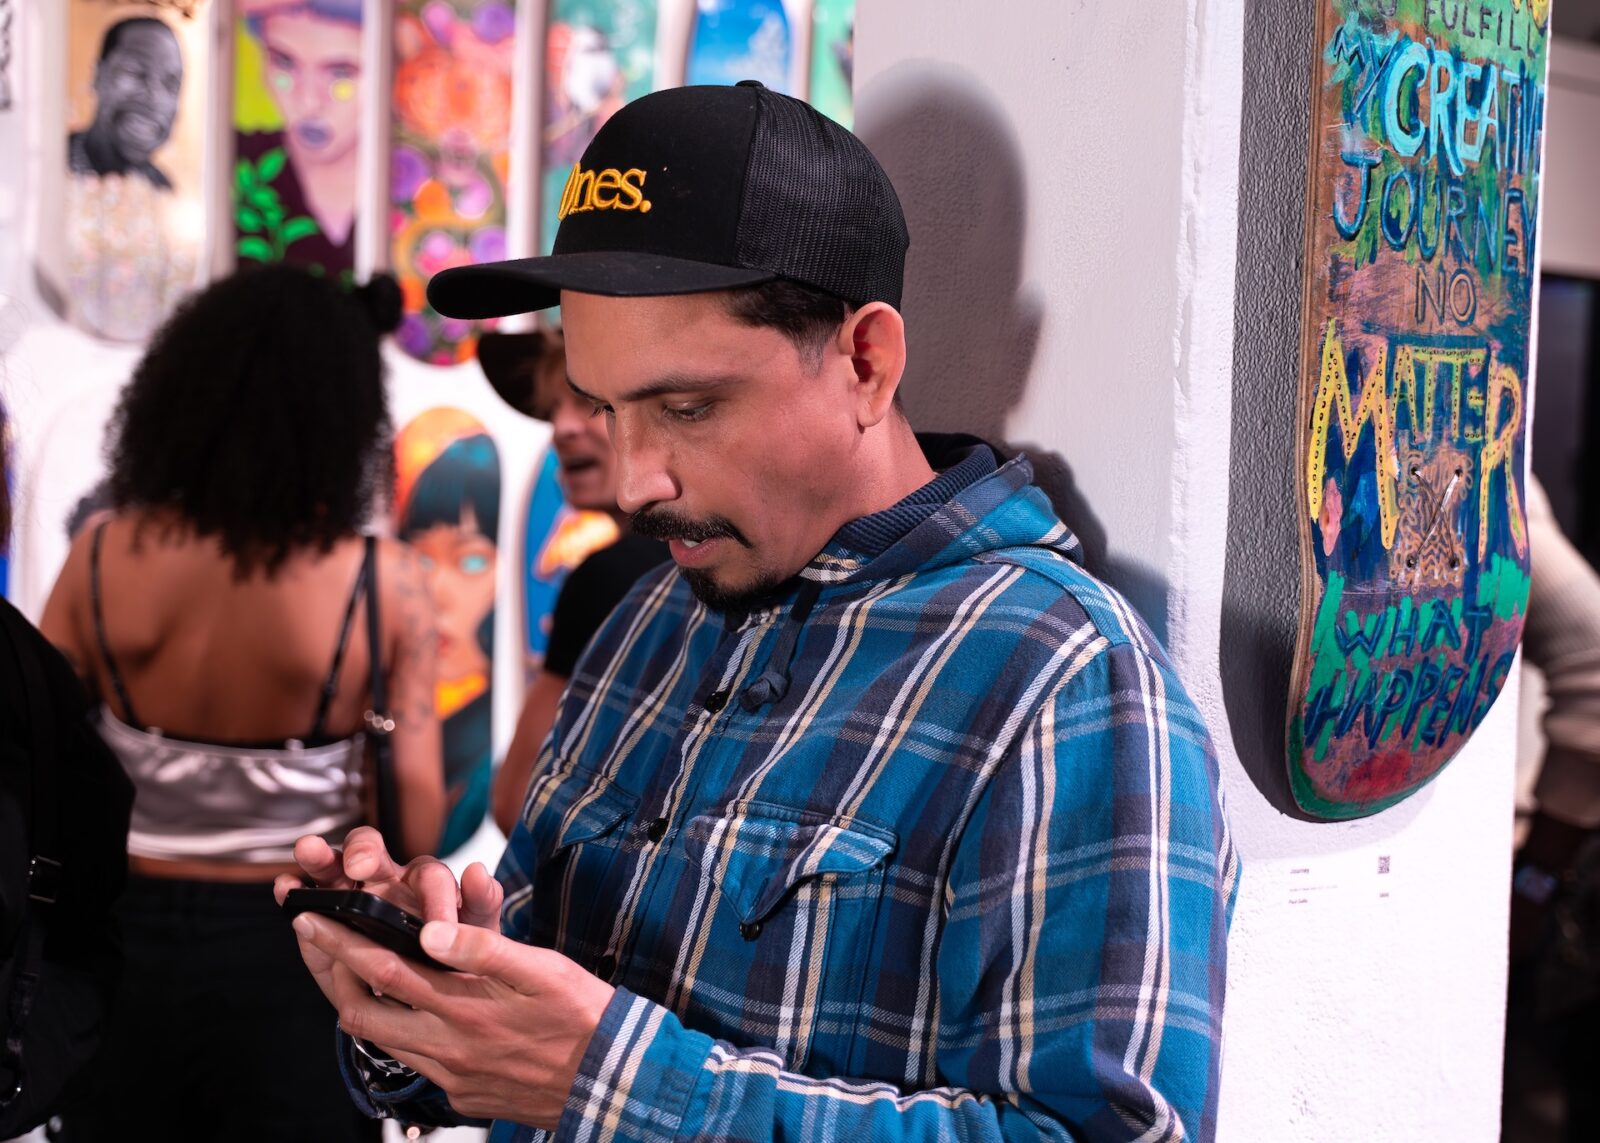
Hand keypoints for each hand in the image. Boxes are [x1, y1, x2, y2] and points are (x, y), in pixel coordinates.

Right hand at [273, 826, 502, 1006]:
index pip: (428, 876)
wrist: (420, 997)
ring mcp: (349, 895)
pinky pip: (305, 898)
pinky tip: (285, 887)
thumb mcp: (476, 938)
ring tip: (309, 850)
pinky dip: (294, 889)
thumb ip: (480, 905)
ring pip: (334, 866)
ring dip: (322, 856)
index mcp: (426, 884)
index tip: (433, 927)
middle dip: (364, 852)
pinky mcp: (321, 918)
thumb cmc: (454, 958)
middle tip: (359, 867)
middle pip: (373, 851)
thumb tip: (479, 870)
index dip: (429, 896)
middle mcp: (386, 881)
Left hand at [291, 912, 614, 1128]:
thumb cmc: (583, 1015)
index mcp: (463, 1009)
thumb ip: (483, 946)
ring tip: (350, 971)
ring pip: (381, 1041)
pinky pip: (413, 1061)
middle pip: (361, 1014)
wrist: (614, 1081)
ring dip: (358, 1002)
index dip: (339, 943)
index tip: (309, 917)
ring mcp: (452, 1077)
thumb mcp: (542, 968)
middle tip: (316, 940)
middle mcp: (447, 1048)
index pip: (381, 971)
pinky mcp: (462, 1095)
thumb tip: (430, 928)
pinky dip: (395, 1030)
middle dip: (331, 973)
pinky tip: (405, 1010)